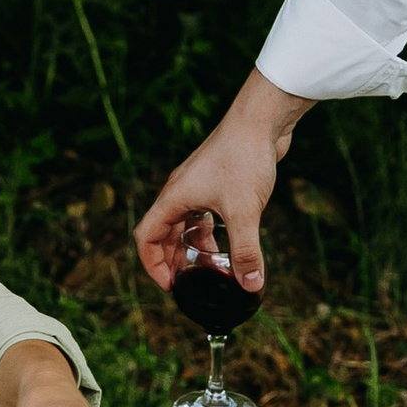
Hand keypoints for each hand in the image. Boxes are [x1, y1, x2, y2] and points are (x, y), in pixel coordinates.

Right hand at [133, 69, 305, 296]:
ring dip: (192, 247)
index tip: (170, 286)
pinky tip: (228, 243)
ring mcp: (198, 186)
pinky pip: (204, 214)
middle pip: (163, 232)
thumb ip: (245, 251)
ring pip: (184, 224)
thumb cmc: (244, 157)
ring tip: (207, 268)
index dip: (152, 265)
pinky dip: (210, 232)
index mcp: (174, 197)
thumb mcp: (244, 212)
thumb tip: (251, 285)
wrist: (261, 120)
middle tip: (188, 283)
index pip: (146, 237)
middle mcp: (180, 191)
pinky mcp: (217, 182)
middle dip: (172, 260)